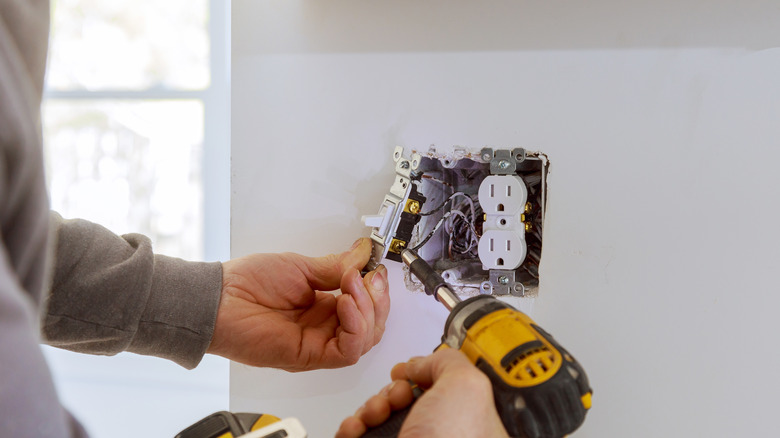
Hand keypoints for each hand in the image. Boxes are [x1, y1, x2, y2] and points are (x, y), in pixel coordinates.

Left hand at [207, 238, 388, 370]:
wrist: (218, 300)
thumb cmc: (246, 284)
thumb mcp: (300, 266)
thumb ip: (335, 266)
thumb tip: (362, 253)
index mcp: (323, 307)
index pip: (366, 307)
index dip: (376, 290)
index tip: (374, 268)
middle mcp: (324, 328)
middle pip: (372, 326)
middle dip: (378, 300)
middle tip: (368, 277)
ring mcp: (318, 343)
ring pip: (365, 340)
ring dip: (368, 310)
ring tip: (352, 285)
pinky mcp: (309, 356)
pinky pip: (347, 351)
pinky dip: (355, 327)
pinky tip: (346, 304)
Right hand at [336, 349, 508, 437]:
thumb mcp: (467, 386)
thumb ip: (447, 362)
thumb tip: (420, 364)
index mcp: (466, 418)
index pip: (441, 388)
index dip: (423, 374)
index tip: (413, 372)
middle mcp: (438, 434)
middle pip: (405, 397)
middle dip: (392, 390)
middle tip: (397, 396)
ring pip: (380, 416)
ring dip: (370, 406)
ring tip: (375, 414)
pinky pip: (359, 435)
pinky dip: (353, 427)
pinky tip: (357, 428)